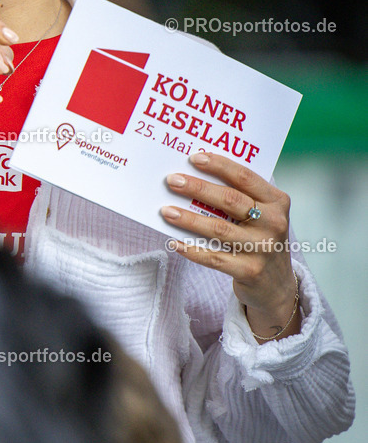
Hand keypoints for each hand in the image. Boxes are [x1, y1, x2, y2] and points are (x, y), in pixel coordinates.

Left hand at [160, 152, 300, 340]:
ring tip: (166, 210)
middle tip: (171, 181)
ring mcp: (262, 248)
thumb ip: (241, 196)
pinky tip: (174, 242)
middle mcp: (273, 222)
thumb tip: (197, 176)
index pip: (245, 177)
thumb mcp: (262, 214)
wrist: (277, 284)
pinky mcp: (250, 270)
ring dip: (188, 219)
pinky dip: (191, 249)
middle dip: (197, 188)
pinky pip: (213, 257)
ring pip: (218, 229)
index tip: (194, 158)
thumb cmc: (260, 239)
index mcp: (277, 201)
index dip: (219, 165)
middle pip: (229, 200)